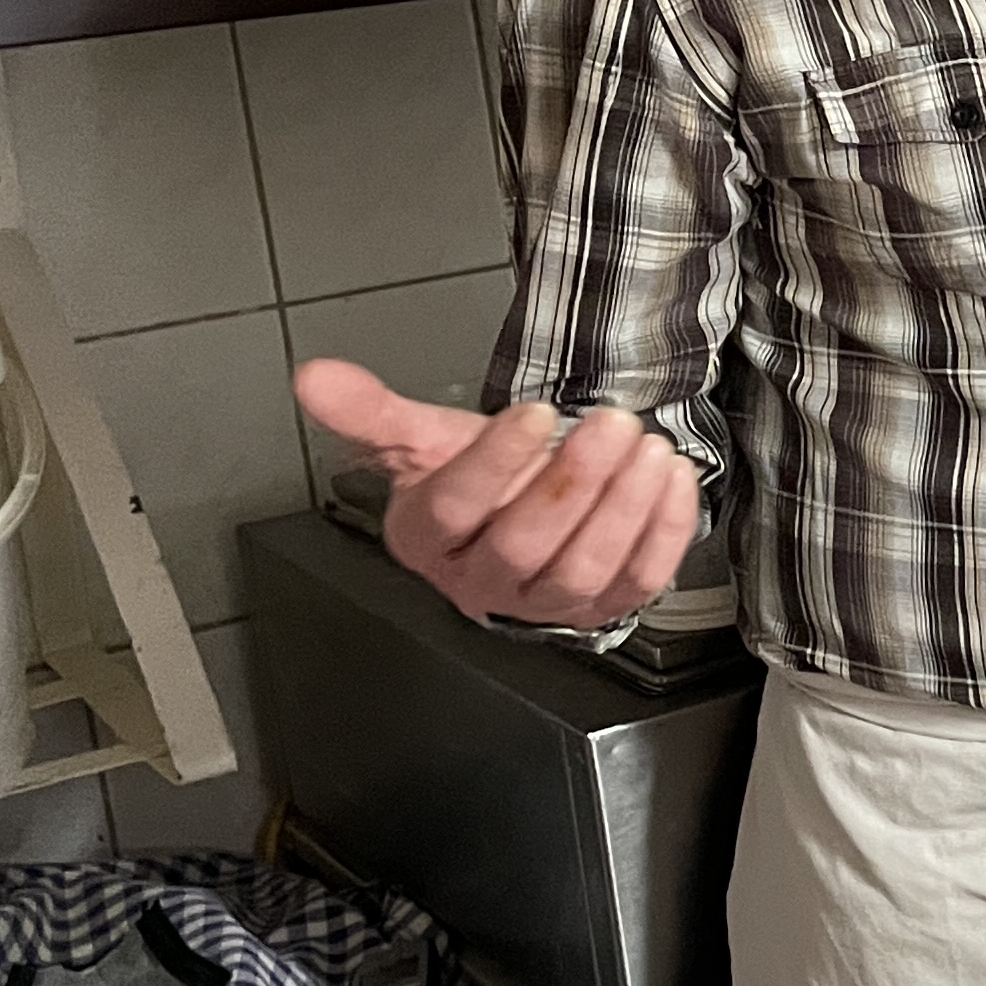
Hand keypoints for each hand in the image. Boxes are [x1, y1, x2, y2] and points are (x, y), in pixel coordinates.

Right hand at [290, 359, 701, 630]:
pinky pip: (639, 579)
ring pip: (585, 567)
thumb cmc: (472, 480)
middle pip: (526, 543)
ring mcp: (547, 602)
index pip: (455, 508)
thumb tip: (313, 378)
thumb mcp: (421, 438)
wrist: (516, 513)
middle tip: (610, 424)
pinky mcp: (605, 607)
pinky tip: (673, 480)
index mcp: (429, 540)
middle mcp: (484, 581)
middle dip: (573, 481)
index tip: (531, 413)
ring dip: (624, 506)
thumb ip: (370, 411)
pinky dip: (664, 530)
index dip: (493, 462)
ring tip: (647, 447)